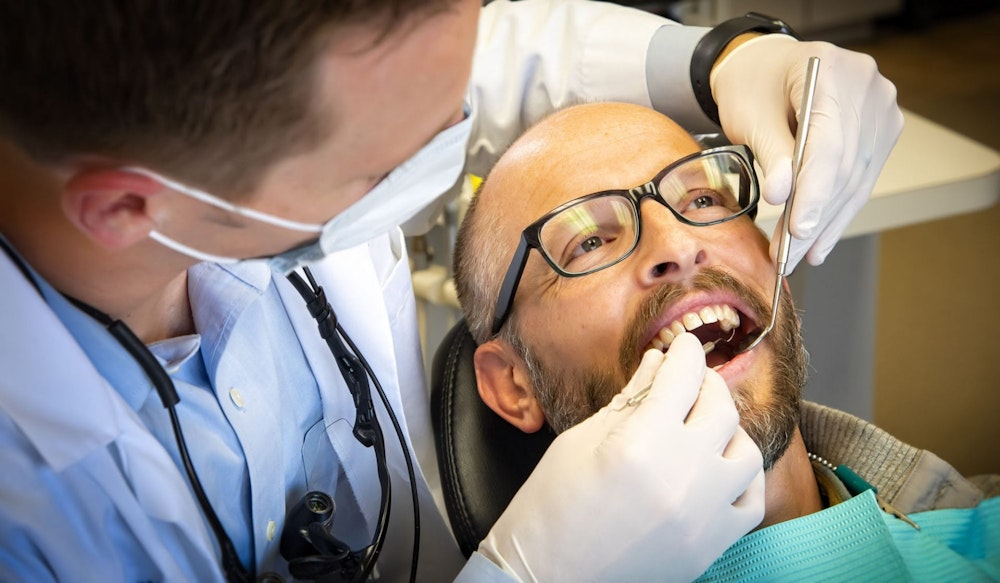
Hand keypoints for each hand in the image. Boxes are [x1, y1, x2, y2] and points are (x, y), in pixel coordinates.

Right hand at [478, 333, 764, 581]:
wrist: (547, 578)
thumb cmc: (551, 508)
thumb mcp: (580, 441)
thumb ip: (628, 401)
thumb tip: (656, 365)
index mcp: (639, 444)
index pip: (681, 378)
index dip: (684, 353)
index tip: (682, 346)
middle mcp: (680, 476)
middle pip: (720, 408)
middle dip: (706, 383)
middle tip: (690, 379)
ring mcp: (701, 515)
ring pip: (745, 451)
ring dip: (728, 430)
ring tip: (703, 426)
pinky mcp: (710, 546)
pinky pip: (750, 502)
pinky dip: (740, 479)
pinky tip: (717, 470)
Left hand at [711, 35, 903, 268]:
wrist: (767, 66)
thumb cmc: (753, 86)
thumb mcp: (750, 116)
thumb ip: (770, 154)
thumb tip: (782, 197)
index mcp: (832, 72)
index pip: (830, 145)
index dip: (814, 193)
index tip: (797, 230)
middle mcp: (868, 88)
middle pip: (845, 166)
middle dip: (815, 217)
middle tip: (788, 255)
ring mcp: (880, 109)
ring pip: (856, 179)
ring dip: (827, 222)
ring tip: (800, 255)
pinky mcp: (880, 131)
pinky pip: (860, 178)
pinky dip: (837, 211)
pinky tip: (820, 240)